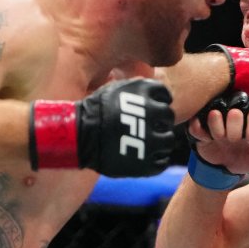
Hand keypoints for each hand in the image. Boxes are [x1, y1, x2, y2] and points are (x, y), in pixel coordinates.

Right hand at [30, 78, 173, 176]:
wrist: (80, 136)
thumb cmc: (94, 110)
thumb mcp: (114, 88)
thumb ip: (134, 87)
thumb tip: (148, 85)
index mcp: (145, 93)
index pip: (165, 95)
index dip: (160, 102)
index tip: (153, 107)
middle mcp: (153, 113)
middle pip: (169, 117)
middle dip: (160, 121)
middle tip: (148, 126)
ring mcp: (152, 139)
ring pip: (168, 140)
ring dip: (161, 140)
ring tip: (149, 143)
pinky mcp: (146, 162)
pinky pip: (162, 161)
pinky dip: (157, 159)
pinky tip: (146, 156)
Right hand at [189, 92, 248, 174]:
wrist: (220, 164)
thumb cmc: (243, 157)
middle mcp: (233, 114)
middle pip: (235, 115)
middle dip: (234, 133)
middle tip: (233, 140)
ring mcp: (215, 118)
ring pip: (215, 116)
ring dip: (218, 132)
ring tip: (220, 138)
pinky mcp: (198, 125)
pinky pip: (197, 126)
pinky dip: (201, 134)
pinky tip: (206, 139)